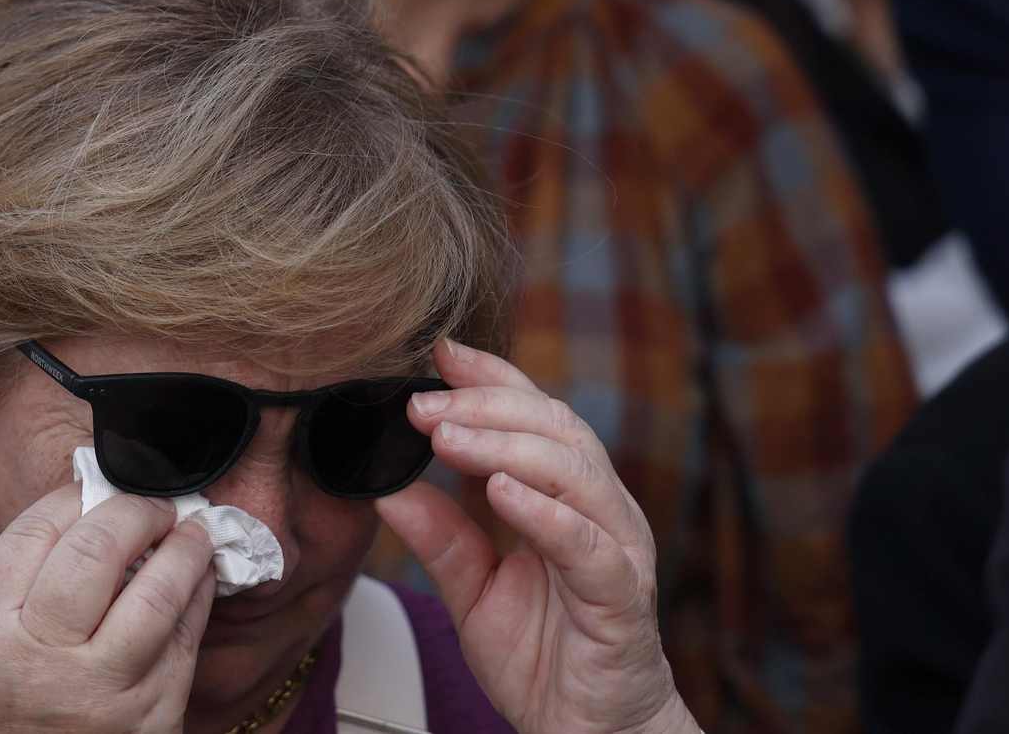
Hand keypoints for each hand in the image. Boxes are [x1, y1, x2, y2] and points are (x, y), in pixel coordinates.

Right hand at [0, 484, 217, 733]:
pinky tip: (200, 576)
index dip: (74, 495)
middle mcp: (40, 663)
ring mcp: (102, 695)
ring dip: (185, 545)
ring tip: (194, 527)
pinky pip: (186, 638)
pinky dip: (199, 596)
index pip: (34, 533)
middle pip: (96, 550)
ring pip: (158, 591)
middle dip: (136, 509)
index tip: (97, 484)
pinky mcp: (152, 720)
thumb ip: (24, 579)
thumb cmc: (1, 712)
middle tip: (156, 499)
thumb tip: (94, 502)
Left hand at [377, 340, 699, 733]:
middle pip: (554, 429)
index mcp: (567, 497)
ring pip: (573, 473)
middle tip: (423, 404)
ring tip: (448, 437)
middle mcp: (599, 511)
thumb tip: (386, 485)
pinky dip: (546, 513)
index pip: (535, 415)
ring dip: (505, 448)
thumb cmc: (544, 656)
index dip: (491, 378)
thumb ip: (439, 536)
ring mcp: (617, 550)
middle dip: (485, 407)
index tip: (439, 353)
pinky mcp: (622, 597)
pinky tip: (504, 493)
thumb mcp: (471, 589)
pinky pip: (588, 546)